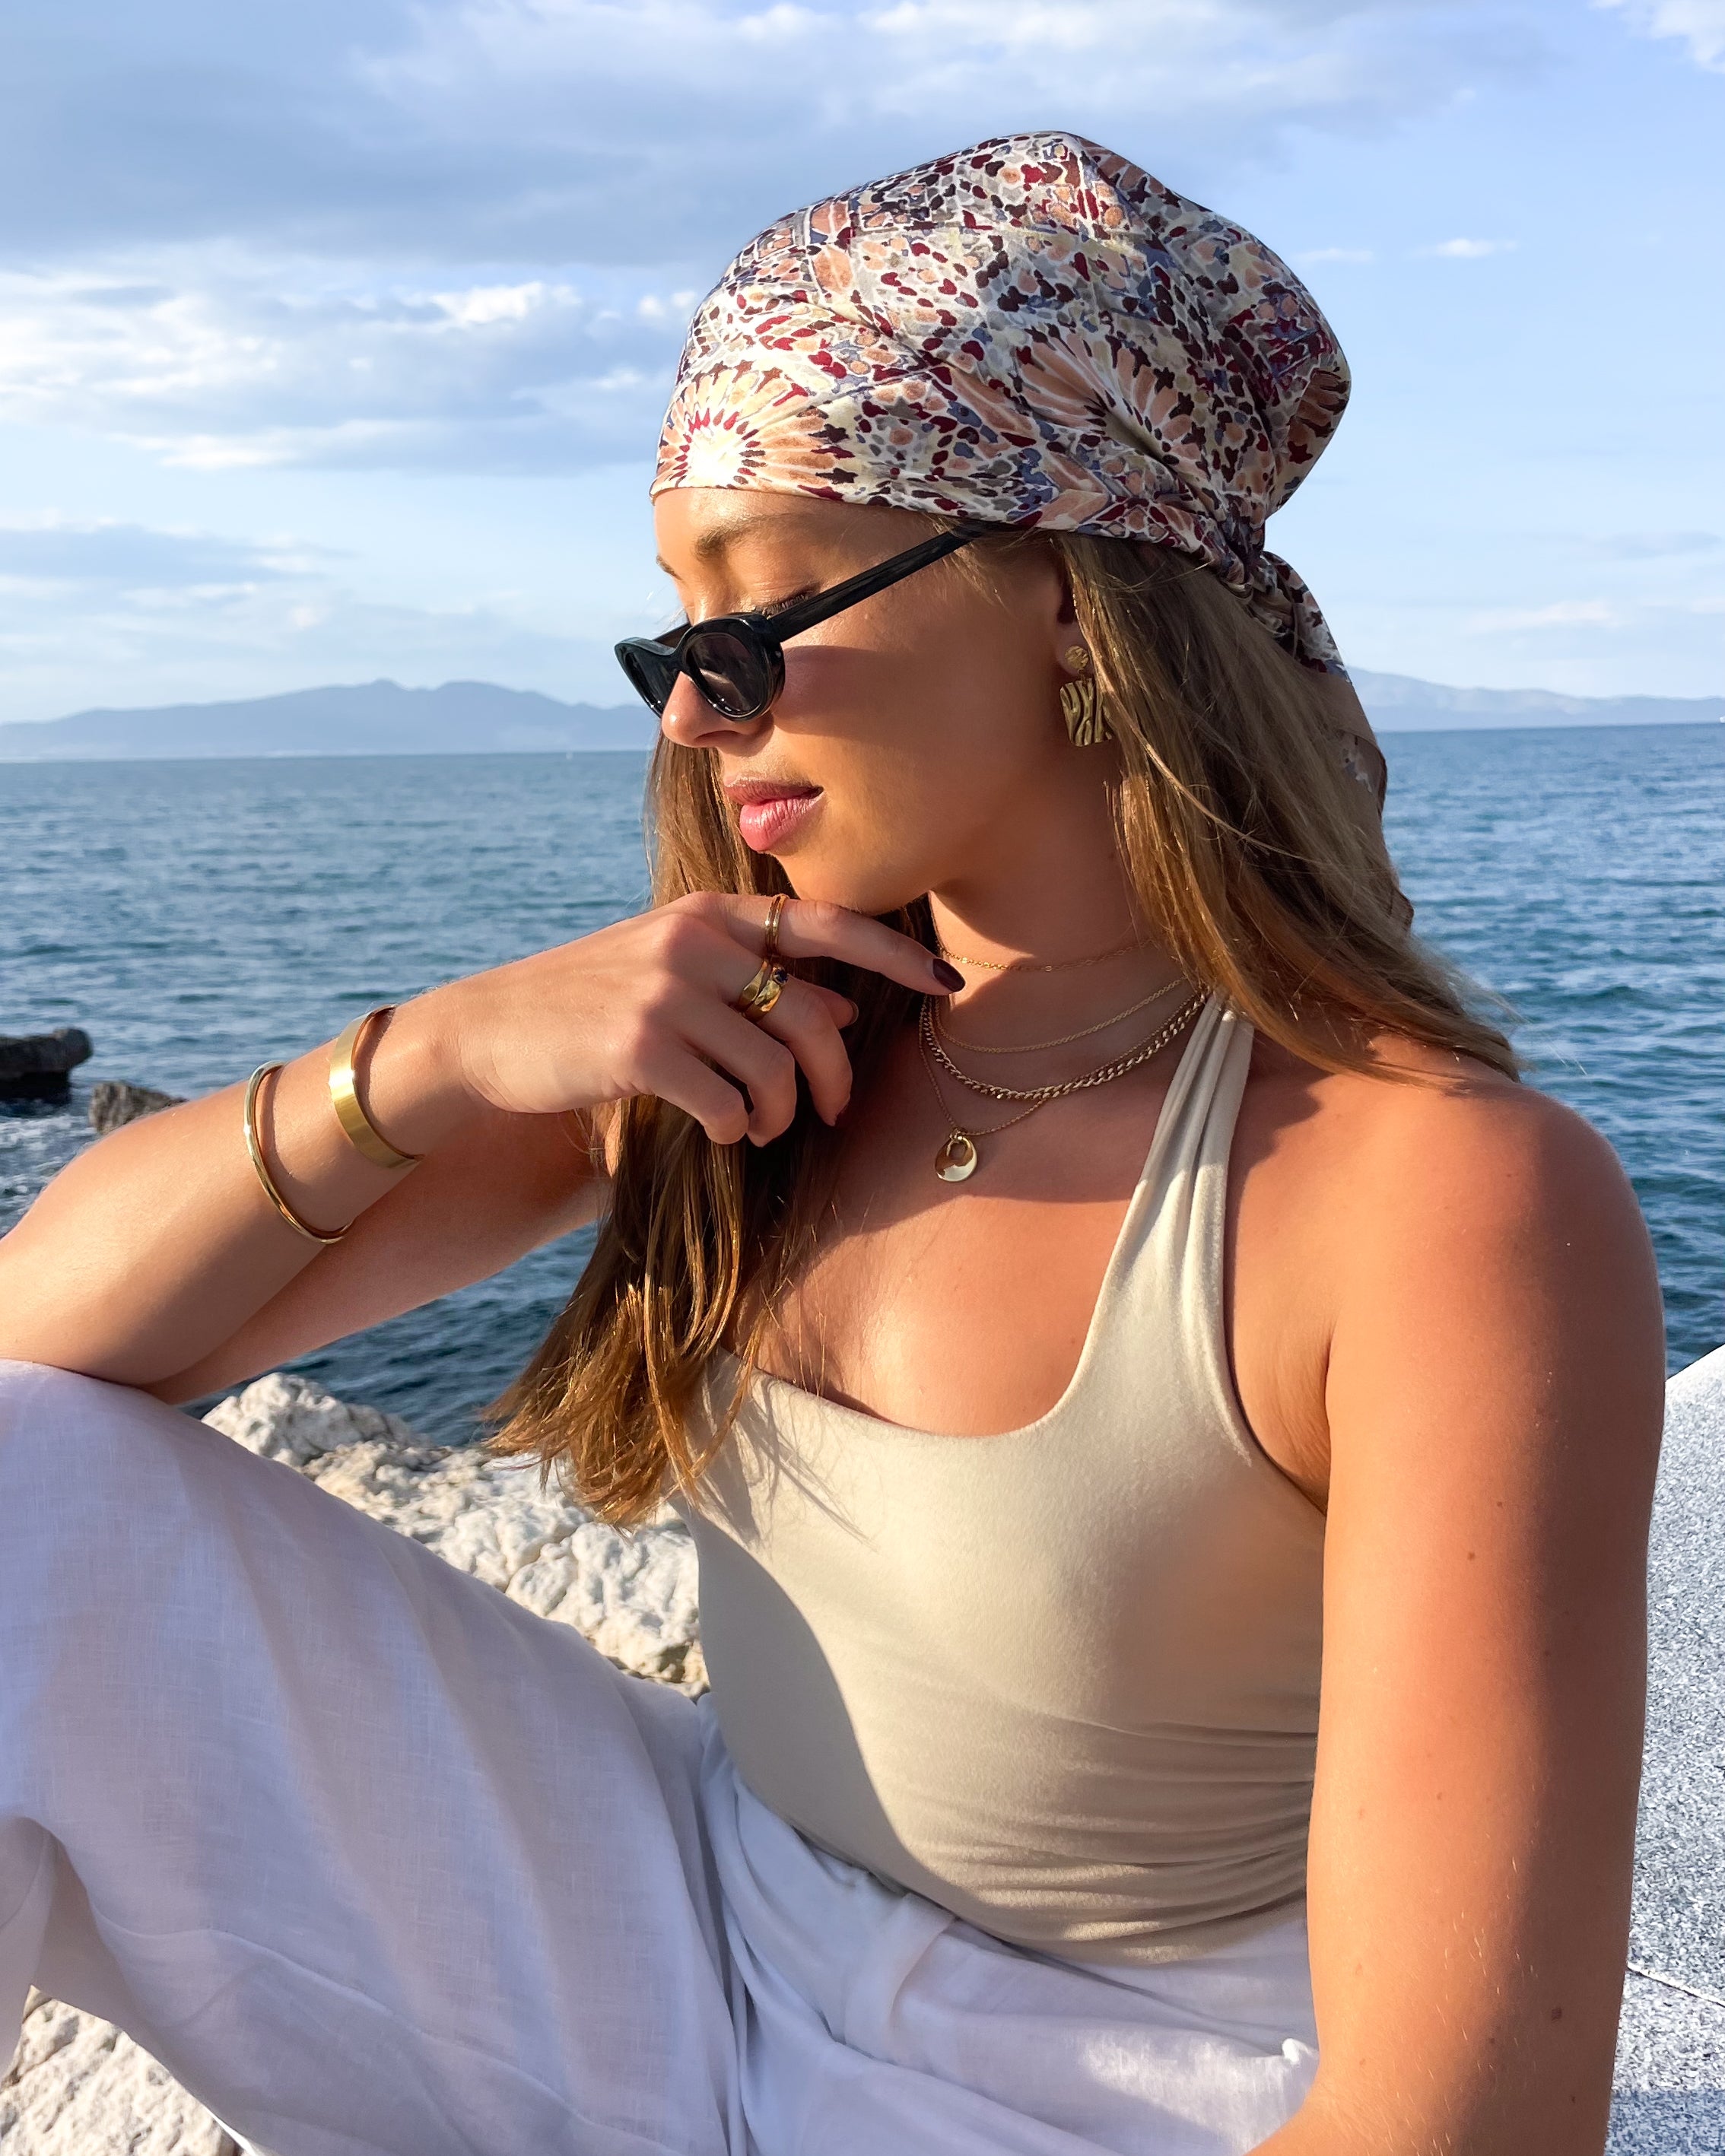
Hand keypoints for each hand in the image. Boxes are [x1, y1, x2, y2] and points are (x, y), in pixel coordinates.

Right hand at [381, 893, 959, 1149]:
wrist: (489, 1032)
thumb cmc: (592, 1007)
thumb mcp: (674, 975)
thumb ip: (755, 983)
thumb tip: (842, 1008)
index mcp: (710, 914)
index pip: (826, 923)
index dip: (893, 956)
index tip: (945, 984)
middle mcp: (695, 941)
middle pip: (813, 1017)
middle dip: (834, 1078)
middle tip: (827, 1115)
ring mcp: (666, 992)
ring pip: (775, 1070)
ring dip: (777, 1116)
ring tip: (755, 1129)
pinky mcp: (639, 1048)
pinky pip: (728, 1103)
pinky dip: (733, 1129)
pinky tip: (715, 1131)